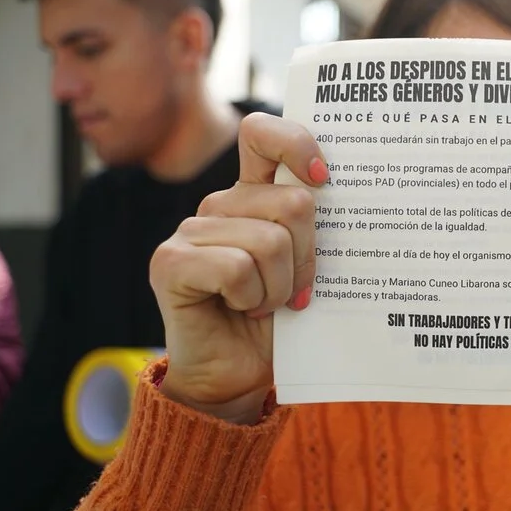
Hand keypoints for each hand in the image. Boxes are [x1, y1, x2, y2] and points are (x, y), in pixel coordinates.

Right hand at [150, 113, 327, 422]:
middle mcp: (220, 204)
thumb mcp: (307, 265)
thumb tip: (339, 188)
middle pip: (292, 203)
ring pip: (270, 241)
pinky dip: (254, 298)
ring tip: (267, 304)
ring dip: (282, 286)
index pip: (263, 134)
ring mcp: (191, 231)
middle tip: (295, 289)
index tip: (323, 178)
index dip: (296, 143)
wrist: (240, 376)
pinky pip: (238, 269)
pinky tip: (241, 309)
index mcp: (254, 195)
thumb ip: (315, 226)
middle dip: (308, 256)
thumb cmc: (280, 320)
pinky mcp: (171, 262)